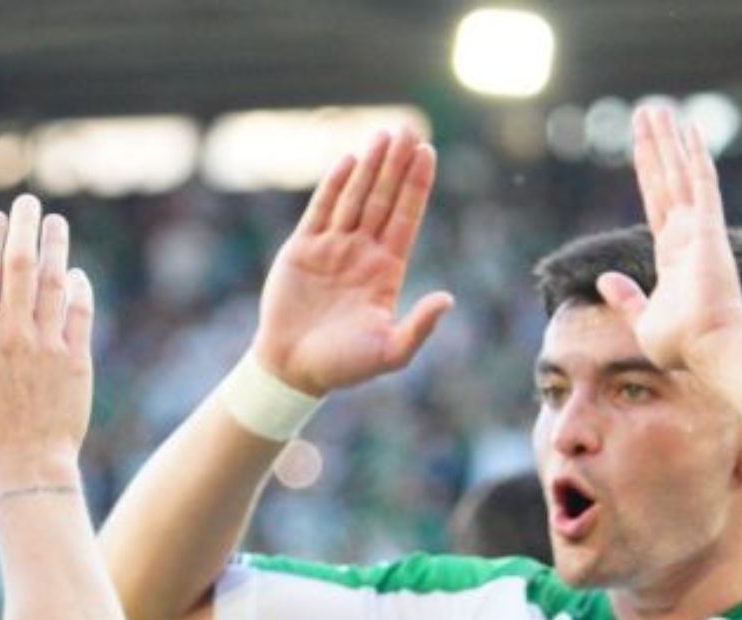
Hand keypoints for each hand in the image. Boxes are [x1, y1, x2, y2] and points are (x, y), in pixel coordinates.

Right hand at [0, 195, 94, 489]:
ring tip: (56, 223)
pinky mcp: (76, 360)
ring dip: (56, 247)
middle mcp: (11, 334)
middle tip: (29, 204)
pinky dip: (78, 289)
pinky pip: (79, 313)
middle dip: (25, 228)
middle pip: (20, 265)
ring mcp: (47, 345)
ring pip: (53, 282)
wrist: (26, 468)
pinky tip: (75, 274)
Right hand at [252, 128, 453, 396]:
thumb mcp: (390, 352)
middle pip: (383, 198)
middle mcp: (361, 253)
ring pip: (354, 198)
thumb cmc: (344, 366)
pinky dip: (334, 185)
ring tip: (383, 134)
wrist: (293, 369)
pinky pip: (321, 210)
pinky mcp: (302, 250)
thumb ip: (419, 326)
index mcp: (386, 271)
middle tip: (408, 129)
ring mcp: (331, 248)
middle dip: (396, 164)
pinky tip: (348, 160)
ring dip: (369, 166)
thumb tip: (448, 299)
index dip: (416, 186)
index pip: (406, 218)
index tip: (428, 153)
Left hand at [599, 103, 741, 370]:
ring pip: (679, 174)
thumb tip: (606, 278)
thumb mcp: (643, 319)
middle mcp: (686, 234)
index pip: (655, 202)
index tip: (639, 145)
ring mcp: (699, 229)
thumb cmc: (681, 342)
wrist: (708, 347)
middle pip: (665, 179)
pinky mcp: (709, 229)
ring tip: (657, 110)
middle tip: (646, 112)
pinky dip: (697, 157)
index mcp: (671, 254)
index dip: (647, 172)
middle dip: (655, 146)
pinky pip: (702, 184)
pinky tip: (691, 130)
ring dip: (668, 141)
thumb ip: (627, 296)